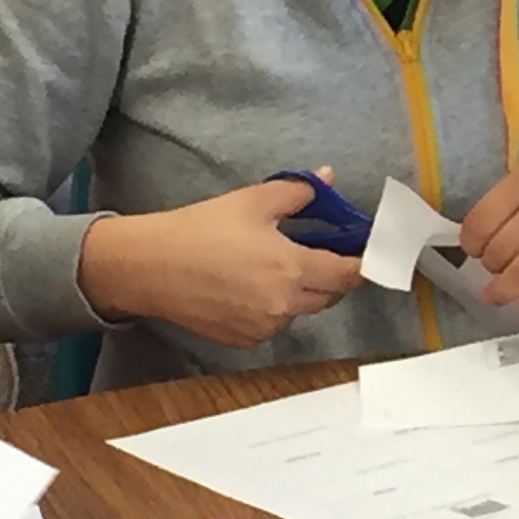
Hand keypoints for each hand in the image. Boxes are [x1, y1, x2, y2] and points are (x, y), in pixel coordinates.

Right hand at [76, 169, 365, 348]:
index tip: (370, 254)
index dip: (363, 264)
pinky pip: (273, 325)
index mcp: (292, 269)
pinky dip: (274, 308)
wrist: (147, 267)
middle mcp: (283, 305)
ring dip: (301, 292)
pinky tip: (251, 286)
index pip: (348, 274)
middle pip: (328, 295)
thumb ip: (298, 192)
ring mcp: (262, 327)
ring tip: (276, 266)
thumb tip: (327, 178)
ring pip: (300, 311)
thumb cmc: (201, 229)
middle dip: (331, 275)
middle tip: (318, 252)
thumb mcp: (253, 201)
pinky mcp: (241, 340)